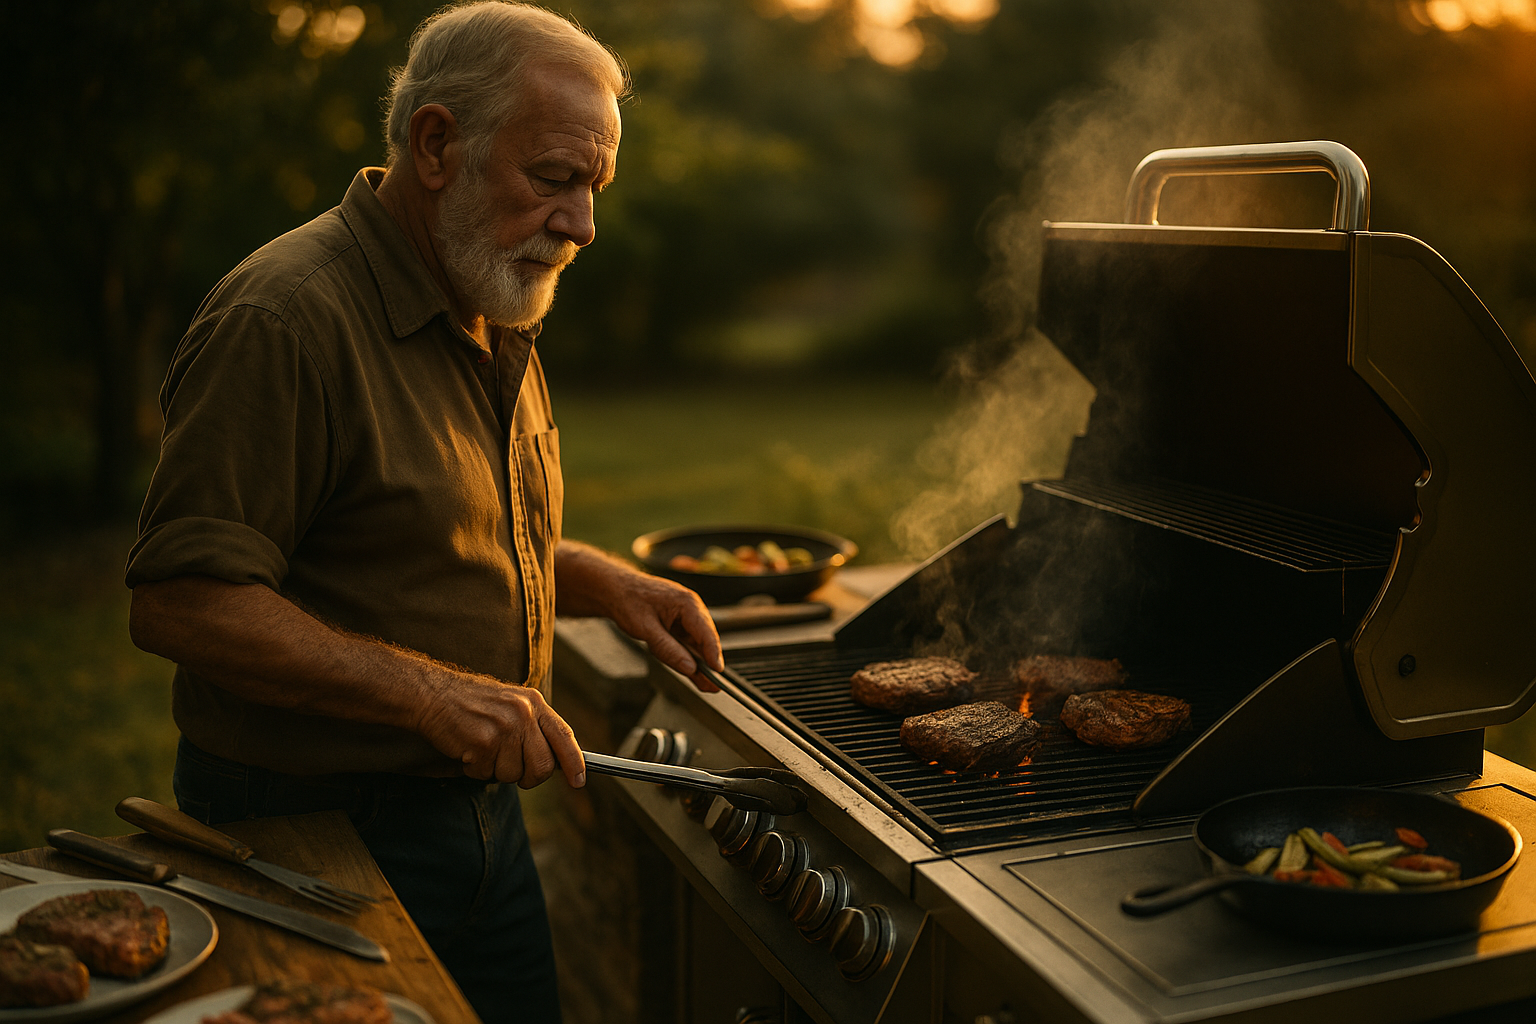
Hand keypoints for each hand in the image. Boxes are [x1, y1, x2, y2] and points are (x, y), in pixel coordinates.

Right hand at [415, 670, 585, 787]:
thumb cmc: (470, 704)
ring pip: (514, 775)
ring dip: (495, 771)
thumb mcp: (510, 704)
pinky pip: (487, 775)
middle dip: (527, 777)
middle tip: (507, 767)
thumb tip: (554, 764)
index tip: (578, 782)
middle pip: (542, 766)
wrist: (432, 693)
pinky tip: (468, 750)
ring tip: (481, 749)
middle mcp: (524, 713)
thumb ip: (533, 728)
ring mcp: (504, 728)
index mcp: (534, 703)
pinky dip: (475, 770)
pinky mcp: (483, 742)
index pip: (564, 736)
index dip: (574, 762)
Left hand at [555, 540, 723, 691]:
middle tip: (714, 686)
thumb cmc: (628, 600)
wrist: (614, 590)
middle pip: (704, 640)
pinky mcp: (676, 625)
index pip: (706, 632)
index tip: (717, 672)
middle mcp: (690, 609)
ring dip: (698, 663)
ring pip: (695, 644)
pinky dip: (686, 658)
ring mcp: (683, 617)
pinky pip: (685, 644)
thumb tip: (689, 667)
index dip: (713, 654)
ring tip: (705, 684)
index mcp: (687, 603)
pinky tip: (693, 674)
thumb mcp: (646, 628)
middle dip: (708, 663)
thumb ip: (668, 649)